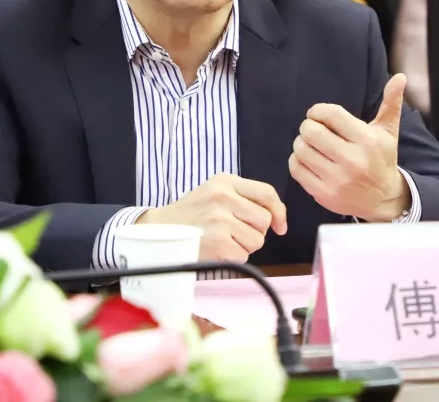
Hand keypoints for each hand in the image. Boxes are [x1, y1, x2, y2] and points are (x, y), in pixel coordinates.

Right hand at [136, 173, 287, 262]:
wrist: (158, 231)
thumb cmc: (191, 214)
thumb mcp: (215, 193)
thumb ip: (243, 198)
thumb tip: (277, 219)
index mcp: (225, 181)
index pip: (267, 193)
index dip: (279, 212)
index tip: (280, 226)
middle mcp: (223, 196)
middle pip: (264, 220)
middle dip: (255, 231)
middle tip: (234, 232)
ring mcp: (220, 219)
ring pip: (257, 240)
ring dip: (244, 245)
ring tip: (222, 239)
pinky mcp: (218, 242)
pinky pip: (244, 254)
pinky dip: (233, 257)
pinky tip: (216, 249)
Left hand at [289, 73, 409, 221]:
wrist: (383, 199)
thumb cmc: (382, 159)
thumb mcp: (388, 131)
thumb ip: (391, 103)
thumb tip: (400, 77)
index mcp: (367, 140)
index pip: (330, 114)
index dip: (318, 110)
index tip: (318, 114)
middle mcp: (353, 160)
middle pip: (310, 131)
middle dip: (308, 126)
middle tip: (313, 129)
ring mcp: (337, 179)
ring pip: (301, 149)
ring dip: (301, 143)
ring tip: (311, 144)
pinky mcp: (324, 194)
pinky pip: (296, 168)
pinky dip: (297, 160)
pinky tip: (308, 159)